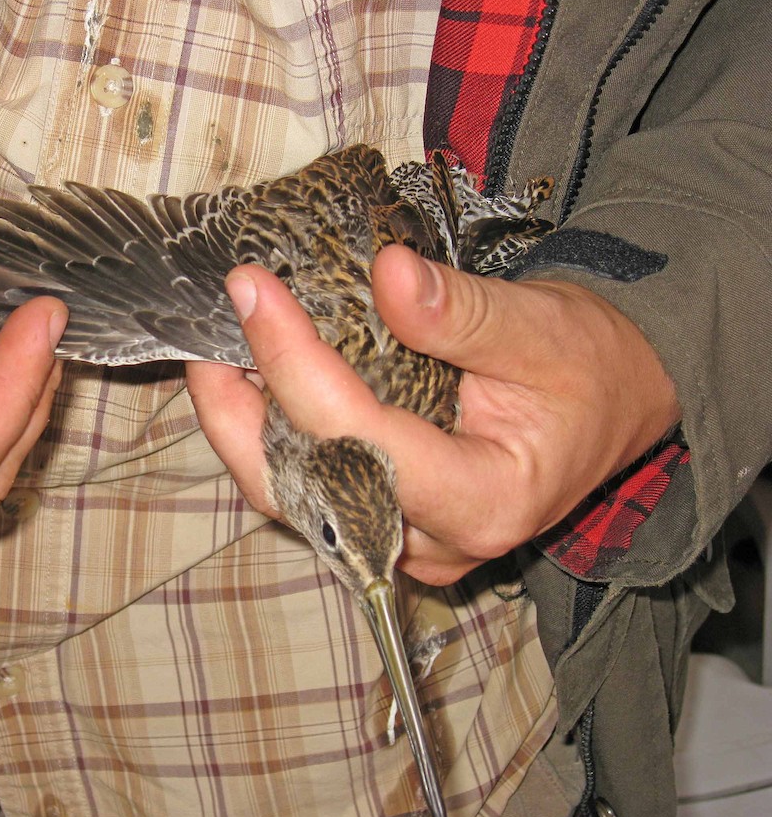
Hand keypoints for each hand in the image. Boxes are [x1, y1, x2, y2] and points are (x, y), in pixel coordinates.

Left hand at [186, 245, 679, 585]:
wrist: (612, 404)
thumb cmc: (588, 369)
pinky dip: (268, 437)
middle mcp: (433, 542)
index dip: (294, 364)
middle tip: (205, 333)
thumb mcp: (541, 328)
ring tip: (216, 351)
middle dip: (235, 413)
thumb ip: (462, 311)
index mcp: (484, 499)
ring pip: (291, 499)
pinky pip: (305, 490)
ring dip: (240, 428)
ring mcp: (403, 543)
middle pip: (302, 491)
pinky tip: (249, 383)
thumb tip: (386, 273)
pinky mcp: (384, 525)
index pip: (359, 439)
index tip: (252, 292)